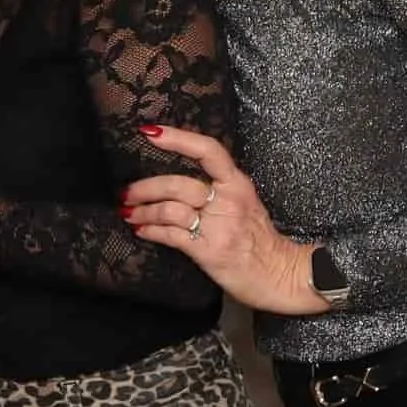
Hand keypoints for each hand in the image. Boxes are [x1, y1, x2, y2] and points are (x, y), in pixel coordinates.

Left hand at [121, 125, 327, 315]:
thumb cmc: (257, 239)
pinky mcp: (208, 250)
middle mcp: (228, 201)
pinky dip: (150, 231)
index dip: (177, 139)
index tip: (149, 131)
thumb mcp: (243, 204)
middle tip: (126, 192)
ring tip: (129, 213)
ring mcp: (219, 226)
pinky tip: (141, 230)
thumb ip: (215, 189)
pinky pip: (170, 235)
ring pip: (170, 209)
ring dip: (143, 211)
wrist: (279, 274)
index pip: (208, 151)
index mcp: (237, 184)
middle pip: (178, 184)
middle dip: (145, 188)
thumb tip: (173, 182)